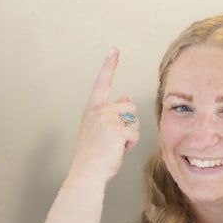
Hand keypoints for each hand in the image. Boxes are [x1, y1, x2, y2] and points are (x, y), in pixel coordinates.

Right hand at [67, 48, 139, 182]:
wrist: (87, 173)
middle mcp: (98, 110)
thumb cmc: (94, 155)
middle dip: (130, 122)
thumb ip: (111, 113)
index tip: (114, 50)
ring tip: (116, 145)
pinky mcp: (116, 129)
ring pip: (135, 118)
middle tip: (115, 139)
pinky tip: (119, 149)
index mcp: (92, 109)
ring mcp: (106, 118)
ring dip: (131, 133)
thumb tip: (125, 97)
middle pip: (130, 105)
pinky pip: (135, 132)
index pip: (102, 83)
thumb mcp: (100, 129)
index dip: (109, 65)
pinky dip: (131, 143)